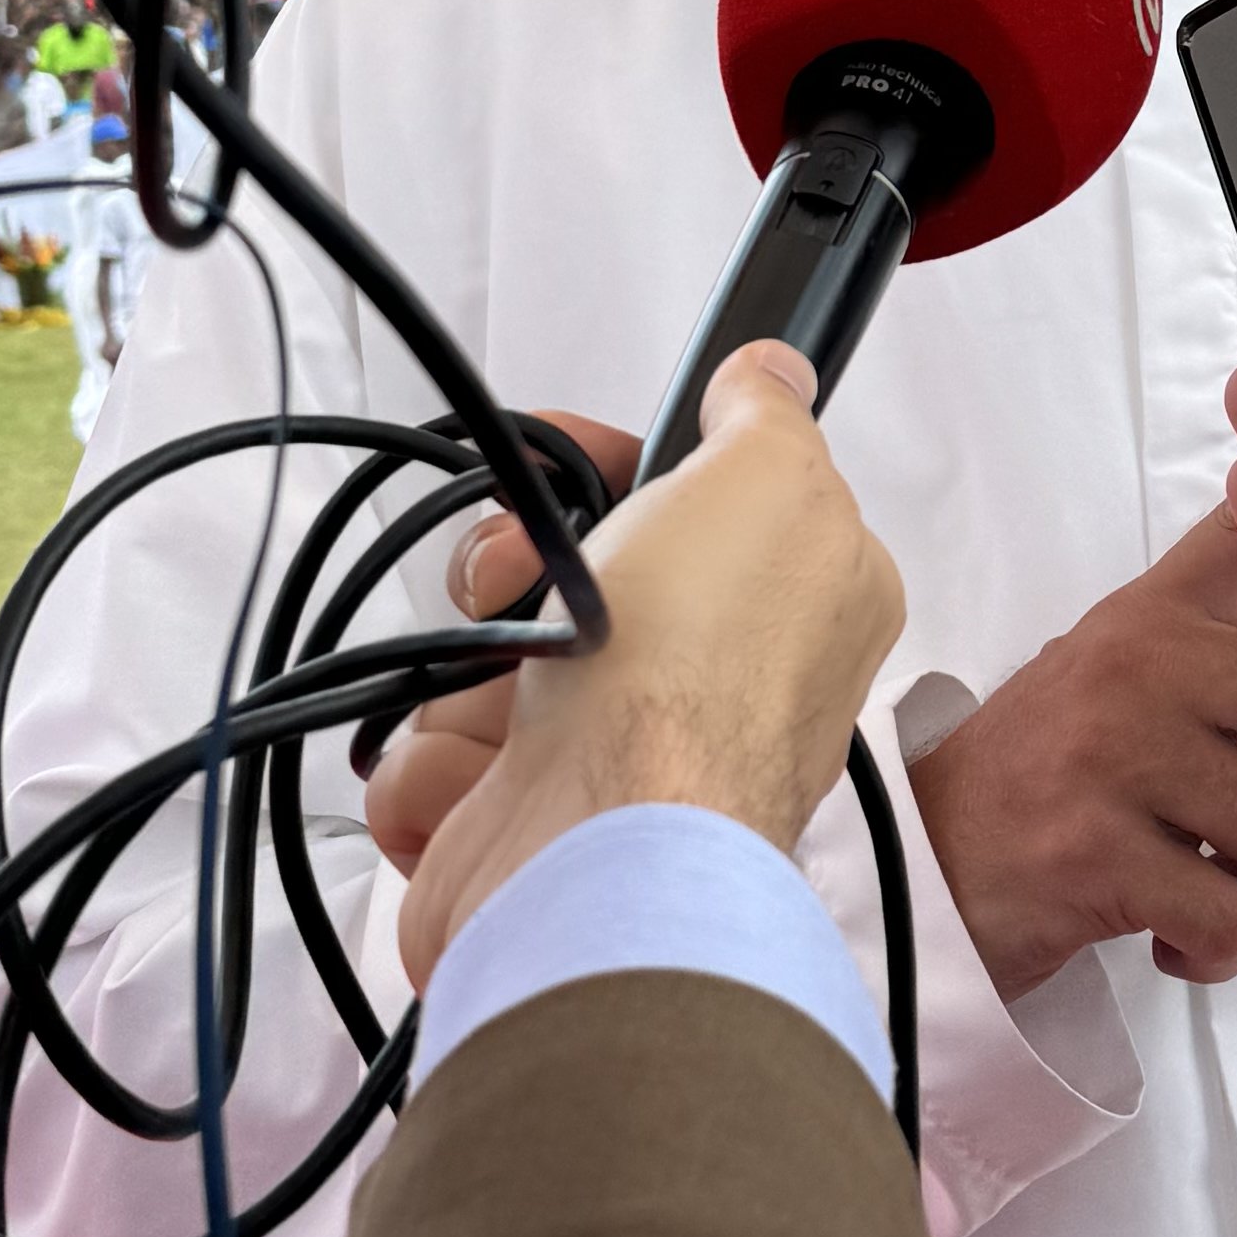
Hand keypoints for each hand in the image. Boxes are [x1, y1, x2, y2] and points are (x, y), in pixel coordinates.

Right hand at [364, 347, 904, 987]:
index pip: (690, 492)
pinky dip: (440, 766)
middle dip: (517, 566)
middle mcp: (712, 681)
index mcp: (795, 598)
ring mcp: (617, 760)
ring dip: (472, 675)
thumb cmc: (690, 678)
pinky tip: (482, 786)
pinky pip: (440, 758)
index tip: (564, 458)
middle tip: (516, 579)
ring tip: (511, 712)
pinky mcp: (528, 828)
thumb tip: (773, 373)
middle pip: (570, 573)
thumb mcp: (769, 480)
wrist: (598, 863)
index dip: (611, 464)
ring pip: (492, 665)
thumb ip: (770, 415)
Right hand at [905, 496, 1236, 994]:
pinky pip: (1228, 917)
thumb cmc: (1037, 776)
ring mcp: (1114, 761)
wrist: (919, 868)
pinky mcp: (1096, 858)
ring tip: (1208, 884)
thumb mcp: (1110, 673)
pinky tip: (1171, 937)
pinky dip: (1215, 951)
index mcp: (1147, 620)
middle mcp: (1136, 670)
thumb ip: (1211, 648)